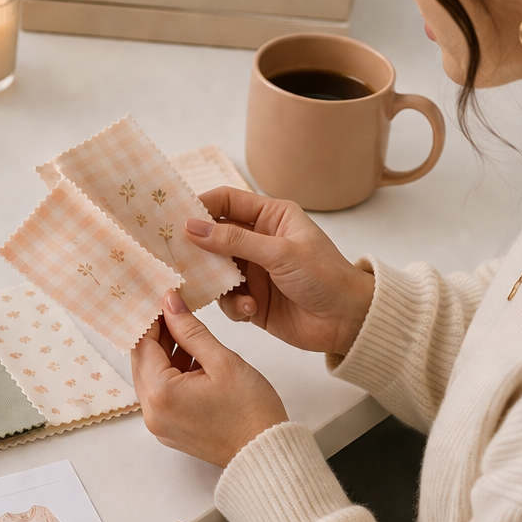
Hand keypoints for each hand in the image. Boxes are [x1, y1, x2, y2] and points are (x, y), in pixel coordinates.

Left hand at [131, 290, 287, 467]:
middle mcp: (151, 413)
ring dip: (166, 354)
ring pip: (151, 377)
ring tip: (190, 334)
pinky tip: (193, 360)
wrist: (265, 453)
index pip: (142, 345)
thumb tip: (170, 304)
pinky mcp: (169, 430)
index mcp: (160, 394)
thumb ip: (191, 330)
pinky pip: (161, 394)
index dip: (152, 319)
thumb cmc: (251, 410)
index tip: (165, 301)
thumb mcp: (222, 361)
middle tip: (177, 312)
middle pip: (142, 362)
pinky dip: (172, 374)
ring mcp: (159, 424)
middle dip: (158, 335)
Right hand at [186, 187, 375, 355]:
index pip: (225, 201)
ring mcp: (253, 271)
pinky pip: (226, 300)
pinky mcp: (251, 300)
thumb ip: (234, 239)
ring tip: (232, 293)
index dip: (200, 206)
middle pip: (213, 237)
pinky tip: (251, 311)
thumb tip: (192, 227)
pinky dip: (233, 306)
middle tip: (177, 258)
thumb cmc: (325, 276)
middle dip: (198, 250)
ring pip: (215, 271)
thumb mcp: (280, 252)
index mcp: (270, 217)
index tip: (173, 218)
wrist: (349, 321)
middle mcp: (258, 241)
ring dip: (219, 284)